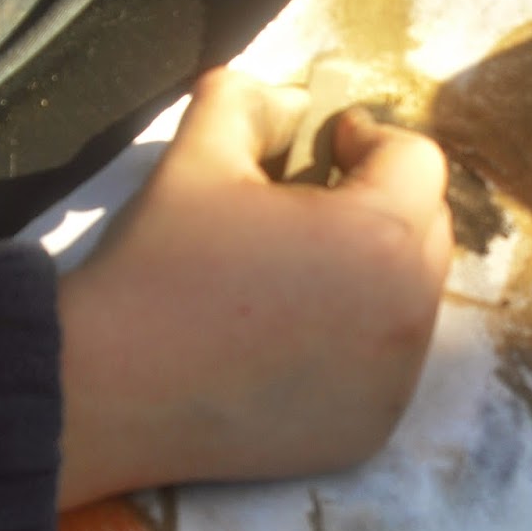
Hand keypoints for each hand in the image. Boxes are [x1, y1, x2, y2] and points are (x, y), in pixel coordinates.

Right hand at [54, 68, 452, 506]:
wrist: (103, 393)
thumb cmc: (155, 266)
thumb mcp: (198, 153)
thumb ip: (251, 100)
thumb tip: (291, 102)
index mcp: (378, 236)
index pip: (419, 162)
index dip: (369, 141)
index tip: (323, 149)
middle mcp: (407, 315)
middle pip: (428, 229)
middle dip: (381, 203)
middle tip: (312, 208)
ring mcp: (393, 383)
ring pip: (413, 298)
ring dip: (375, 272)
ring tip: (300, 275)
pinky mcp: (370, 430)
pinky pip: (389, 363)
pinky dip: (359, 342)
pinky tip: (292, 337)